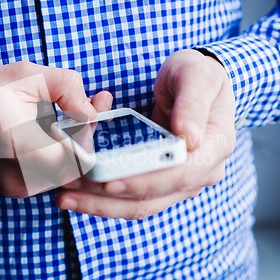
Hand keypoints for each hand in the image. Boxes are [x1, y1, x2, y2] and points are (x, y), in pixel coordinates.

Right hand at [0, 61, 111, 197]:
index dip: (93, 130)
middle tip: (88, 105)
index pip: (81, 155)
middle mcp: (21, 177)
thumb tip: (93, 109)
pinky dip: (58, 153)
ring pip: (67, 171)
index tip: (96, 105)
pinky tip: (49, 131)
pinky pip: (51, 174)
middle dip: (87, 134)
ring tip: (65, 115)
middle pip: (78, 164)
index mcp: (20, 146)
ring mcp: (19, 189)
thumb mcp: (24, 74)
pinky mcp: (16, 190)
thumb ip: (66, 86)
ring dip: (74, 144)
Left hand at [57, 49, 235, 218]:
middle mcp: (201, 172)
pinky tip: (79, 194)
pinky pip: (133, 198)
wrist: (199, 85)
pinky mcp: (162, 183)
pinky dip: (106, 199)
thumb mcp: (196, 75)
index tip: (107, 181)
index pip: (177, 174)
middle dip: (107, 198)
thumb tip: (189, 137)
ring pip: (139, 204)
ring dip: (101, 204)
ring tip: (65, 198)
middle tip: (68, 192)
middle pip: (151, 197)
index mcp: (214, 148)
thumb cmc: (198, 75)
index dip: (141, 181)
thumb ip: (192, 103)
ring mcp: (181, 182)